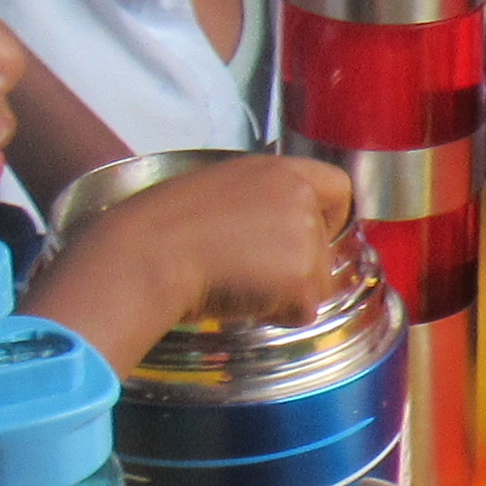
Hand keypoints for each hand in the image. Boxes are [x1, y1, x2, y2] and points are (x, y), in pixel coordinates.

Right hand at [31, 154, 354, 371]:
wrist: (147, 255)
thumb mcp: (219, 189)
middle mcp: (300, 199)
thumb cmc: (163, 226)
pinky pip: (304, 310)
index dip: (329, 215)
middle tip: (251, 271)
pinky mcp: (303, 278)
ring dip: (285, 292)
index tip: (310, 233)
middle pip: (326, 244)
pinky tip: (242, 300)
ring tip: (237, 283)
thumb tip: (274, 227)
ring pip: (317, 281)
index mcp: (279, 170)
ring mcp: (306, 238)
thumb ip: (260, 200)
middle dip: (298, 265)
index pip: (338, 186)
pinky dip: (278, 315)